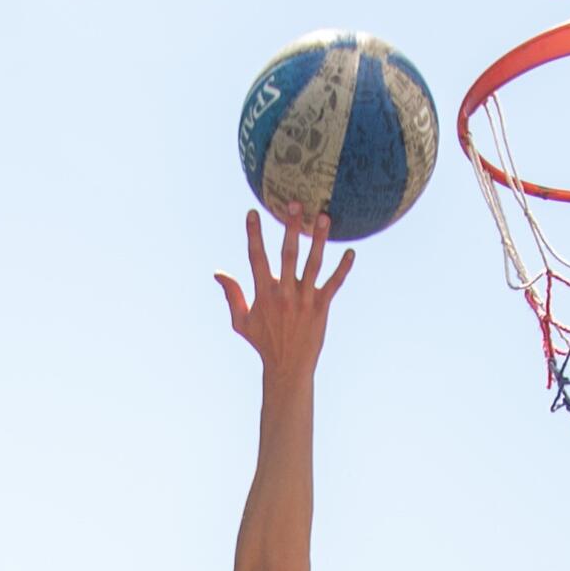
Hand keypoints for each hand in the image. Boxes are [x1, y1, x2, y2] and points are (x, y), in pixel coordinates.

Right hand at [215, 207, 353, 381]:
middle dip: (291, 228)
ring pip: (313, 264)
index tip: (253, 212)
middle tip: (295, 203)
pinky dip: (343, 269)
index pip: (256, 258)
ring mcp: (304, 300)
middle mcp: (284, 293)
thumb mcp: (241, 322)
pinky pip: (334, 284)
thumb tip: (218, 273)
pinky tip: (351, 252)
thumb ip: (232, 295)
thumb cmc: (263, 343)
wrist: (288, 367)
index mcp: (263, 293)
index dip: (254, 235)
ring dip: (318, 240)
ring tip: (324, 217)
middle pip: (288, 254)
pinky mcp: (321, 307)